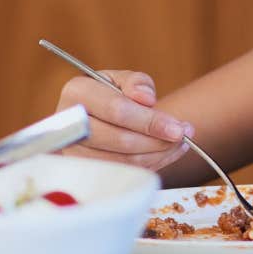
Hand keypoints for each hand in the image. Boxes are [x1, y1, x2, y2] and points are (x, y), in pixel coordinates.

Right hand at [55, 70, 192, 172]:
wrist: (91, 117)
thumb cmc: (109, 95)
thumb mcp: (122, 80)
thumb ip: (137, 83)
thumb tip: (145, 98)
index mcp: (77, 92)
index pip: (117, 110)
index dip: (150, 121)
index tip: (179, 128)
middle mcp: (69, 124)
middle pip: (120, 139)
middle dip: (158, 141)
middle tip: (183, 136)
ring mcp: (73, 151)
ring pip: (124, 161)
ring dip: (158, 155)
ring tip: (179, 143)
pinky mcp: (84, 171)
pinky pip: (124, 173)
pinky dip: (151, 164)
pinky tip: (165, 153)